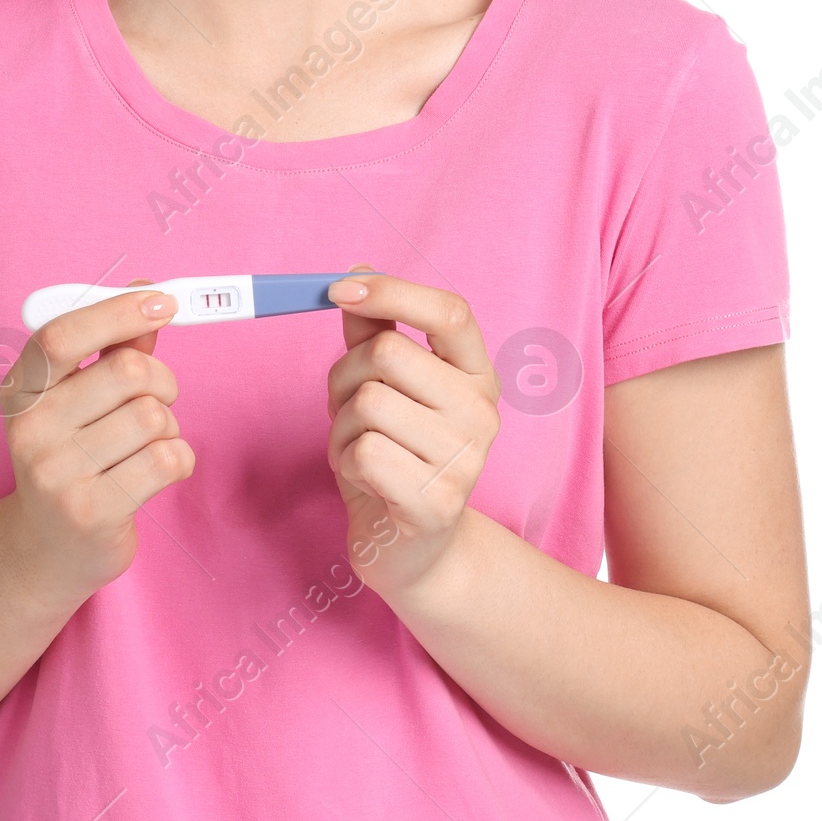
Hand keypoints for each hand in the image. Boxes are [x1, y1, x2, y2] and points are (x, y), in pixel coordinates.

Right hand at [0, 281, 191, 605]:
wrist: (47, 549)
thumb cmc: (75, 457)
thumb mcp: (81, 399)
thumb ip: (114, 347)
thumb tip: (147, 291)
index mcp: (21, 390)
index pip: (64, 335)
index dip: (118, 311)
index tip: (164, 301)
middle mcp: (29, 429)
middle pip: (128, 372)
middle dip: (162, 381)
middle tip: (159, 399)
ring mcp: (56, 474)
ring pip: (154, 417)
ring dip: (169, 427)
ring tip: (148, 445)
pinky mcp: (91, 512)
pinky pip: (167, 459)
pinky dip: (180, 459)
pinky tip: (156, 472)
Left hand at [325, 269, 501, 600]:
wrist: (411, 547)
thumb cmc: (394, 455)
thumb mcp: (384, 387)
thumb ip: (374, 331)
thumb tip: (355, 273)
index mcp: (477, 375)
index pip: (450, 311)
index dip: (392, 291)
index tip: (339, 289)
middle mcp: (482, 413)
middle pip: (388, 353)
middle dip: (346, 376)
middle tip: (350, 410)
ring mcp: (465, 459)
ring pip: (367, 402)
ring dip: (341, 426)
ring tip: (362, 450)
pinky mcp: (437, 501)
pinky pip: (364, 451)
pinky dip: (345, 461)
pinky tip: (366, 480)